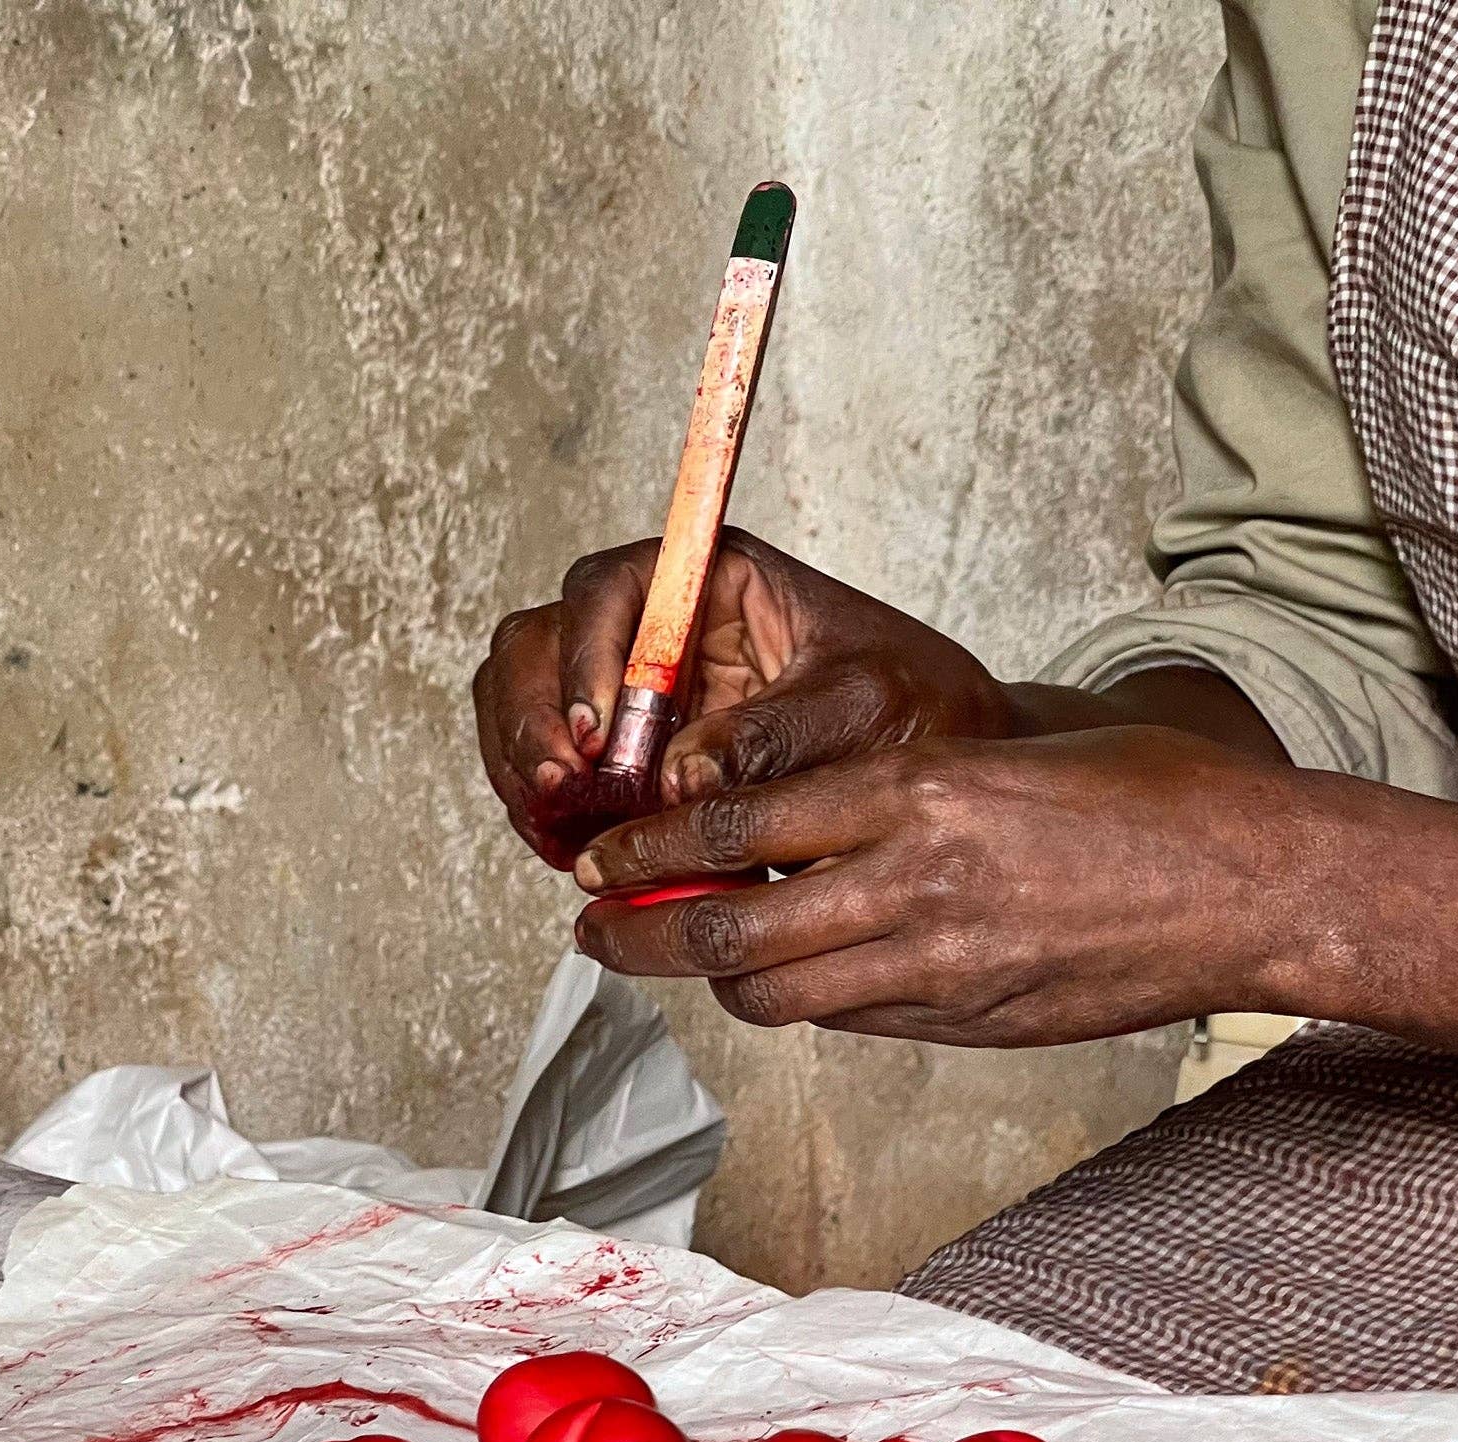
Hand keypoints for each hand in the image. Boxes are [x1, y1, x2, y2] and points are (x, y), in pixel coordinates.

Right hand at [474, 529, 1015, 867]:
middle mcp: (653, 627)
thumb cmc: (911, 706)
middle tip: (561, 787)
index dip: (586, 654)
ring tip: (560, 828)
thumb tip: (680, 777)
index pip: (611, 588)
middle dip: (533, 716)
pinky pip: (546, 770)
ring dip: (523, 765)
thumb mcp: (861, 707)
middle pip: (539, 643)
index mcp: (711, 579)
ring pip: (524, 704)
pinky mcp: (621, 758)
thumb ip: (772, 735)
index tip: (601, 730)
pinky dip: (540, 810)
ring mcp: (627, 693)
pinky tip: (567, 846)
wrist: (934, 766)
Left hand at [571, 727, 1307, 1045]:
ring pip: (771, 994)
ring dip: (711, 981)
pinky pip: (845, 1021)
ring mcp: (937, 967)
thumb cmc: (1140, 798)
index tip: (599, 863)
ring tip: (681, 959)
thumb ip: (885, 802)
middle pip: (722, 931)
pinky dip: (801, 1001)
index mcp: (912, 793)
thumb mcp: (993, 760)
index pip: (730, 823)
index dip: (645, 853)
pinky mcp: (964, 1023)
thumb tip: (784, 846)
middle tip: (589, 930)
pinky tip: (792, 977)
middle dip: (633, 937)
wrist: (1252, 884)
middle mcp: (910, 884)